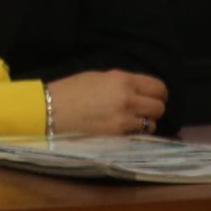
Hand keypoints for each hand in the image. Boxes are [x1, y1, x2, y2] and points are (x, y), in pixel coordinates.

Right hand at [47, 70, 168, 135]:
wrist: (51, 108)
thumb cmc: (71, 89)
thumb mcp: (98, 77)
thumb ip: (121, 82)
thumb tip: (137, 90)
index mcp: (122, 79)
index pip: (158, 87)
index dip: (159, 93)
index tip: (154, 96)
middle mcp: (128, 97)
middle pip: (159, 106)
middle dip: (153, 108)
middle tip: (142, 110)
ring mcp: (124, 117)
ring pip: (151, 123)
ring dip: (145, 122)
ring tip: (132, 120)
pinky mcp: (118, 133)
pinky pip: (138, 133)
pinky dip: (135, 132)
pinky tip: (123, 128)